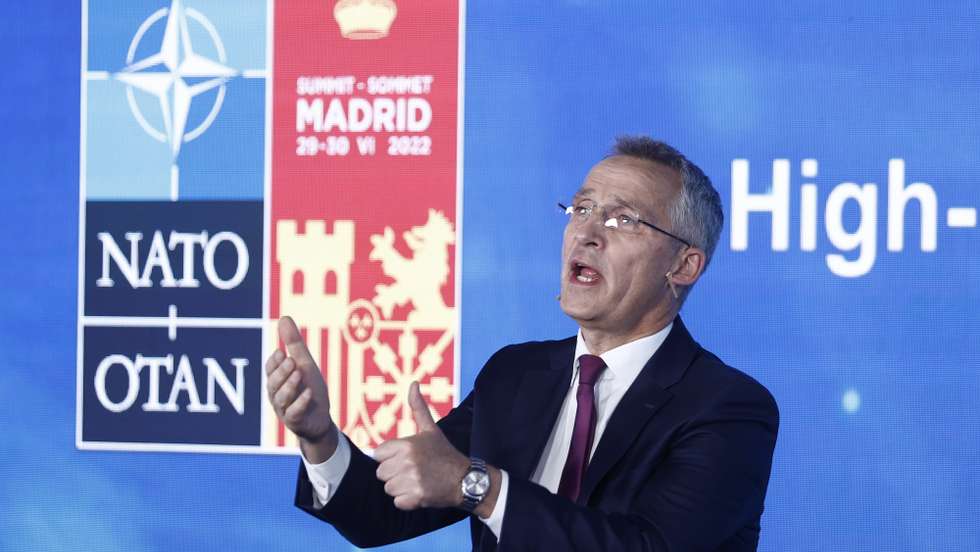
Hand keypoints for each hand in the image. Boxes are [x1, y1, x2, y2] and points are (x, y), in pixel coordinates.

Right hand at [265, 316, 336, 461]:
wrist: (319, 419)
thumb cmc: (308, 389)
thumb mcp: (304, 364)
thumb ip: (293, 343)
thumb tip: (283, 317)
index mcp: (277, 381)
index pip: (270, 370)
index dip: (273, 362)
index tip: (281, 352)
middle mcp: (277, 395)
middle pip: (273, 383)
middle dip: (281, 372)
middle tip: (291, 361)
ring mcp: (285, 410)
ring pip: (281, 398)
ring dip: (290, 385)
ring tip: (299, 374)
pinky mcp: (296, 422)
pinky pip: (294, 413)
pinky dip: (300, 403)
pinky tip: (308, 393)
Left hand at [374, 382, 469, 509]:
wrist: (465, 480)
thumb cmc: (444, 453)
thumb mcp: (430, 429)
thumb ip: (417, 408)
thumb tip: (413, 383)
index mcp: (406, 445)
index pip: (378, 455)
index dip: (390, 457)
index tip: (406, 458)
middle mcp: (407, 462)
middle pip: (381, 473)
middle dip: (394, 473)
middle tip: (414, 470)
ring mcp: (411, 481)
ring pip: (388, 488)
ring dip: (400, 487)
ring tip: (418, 480)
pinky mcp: (415, 498)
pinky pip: (397, 501)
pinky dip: (407, 501)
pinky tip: (420, 492)